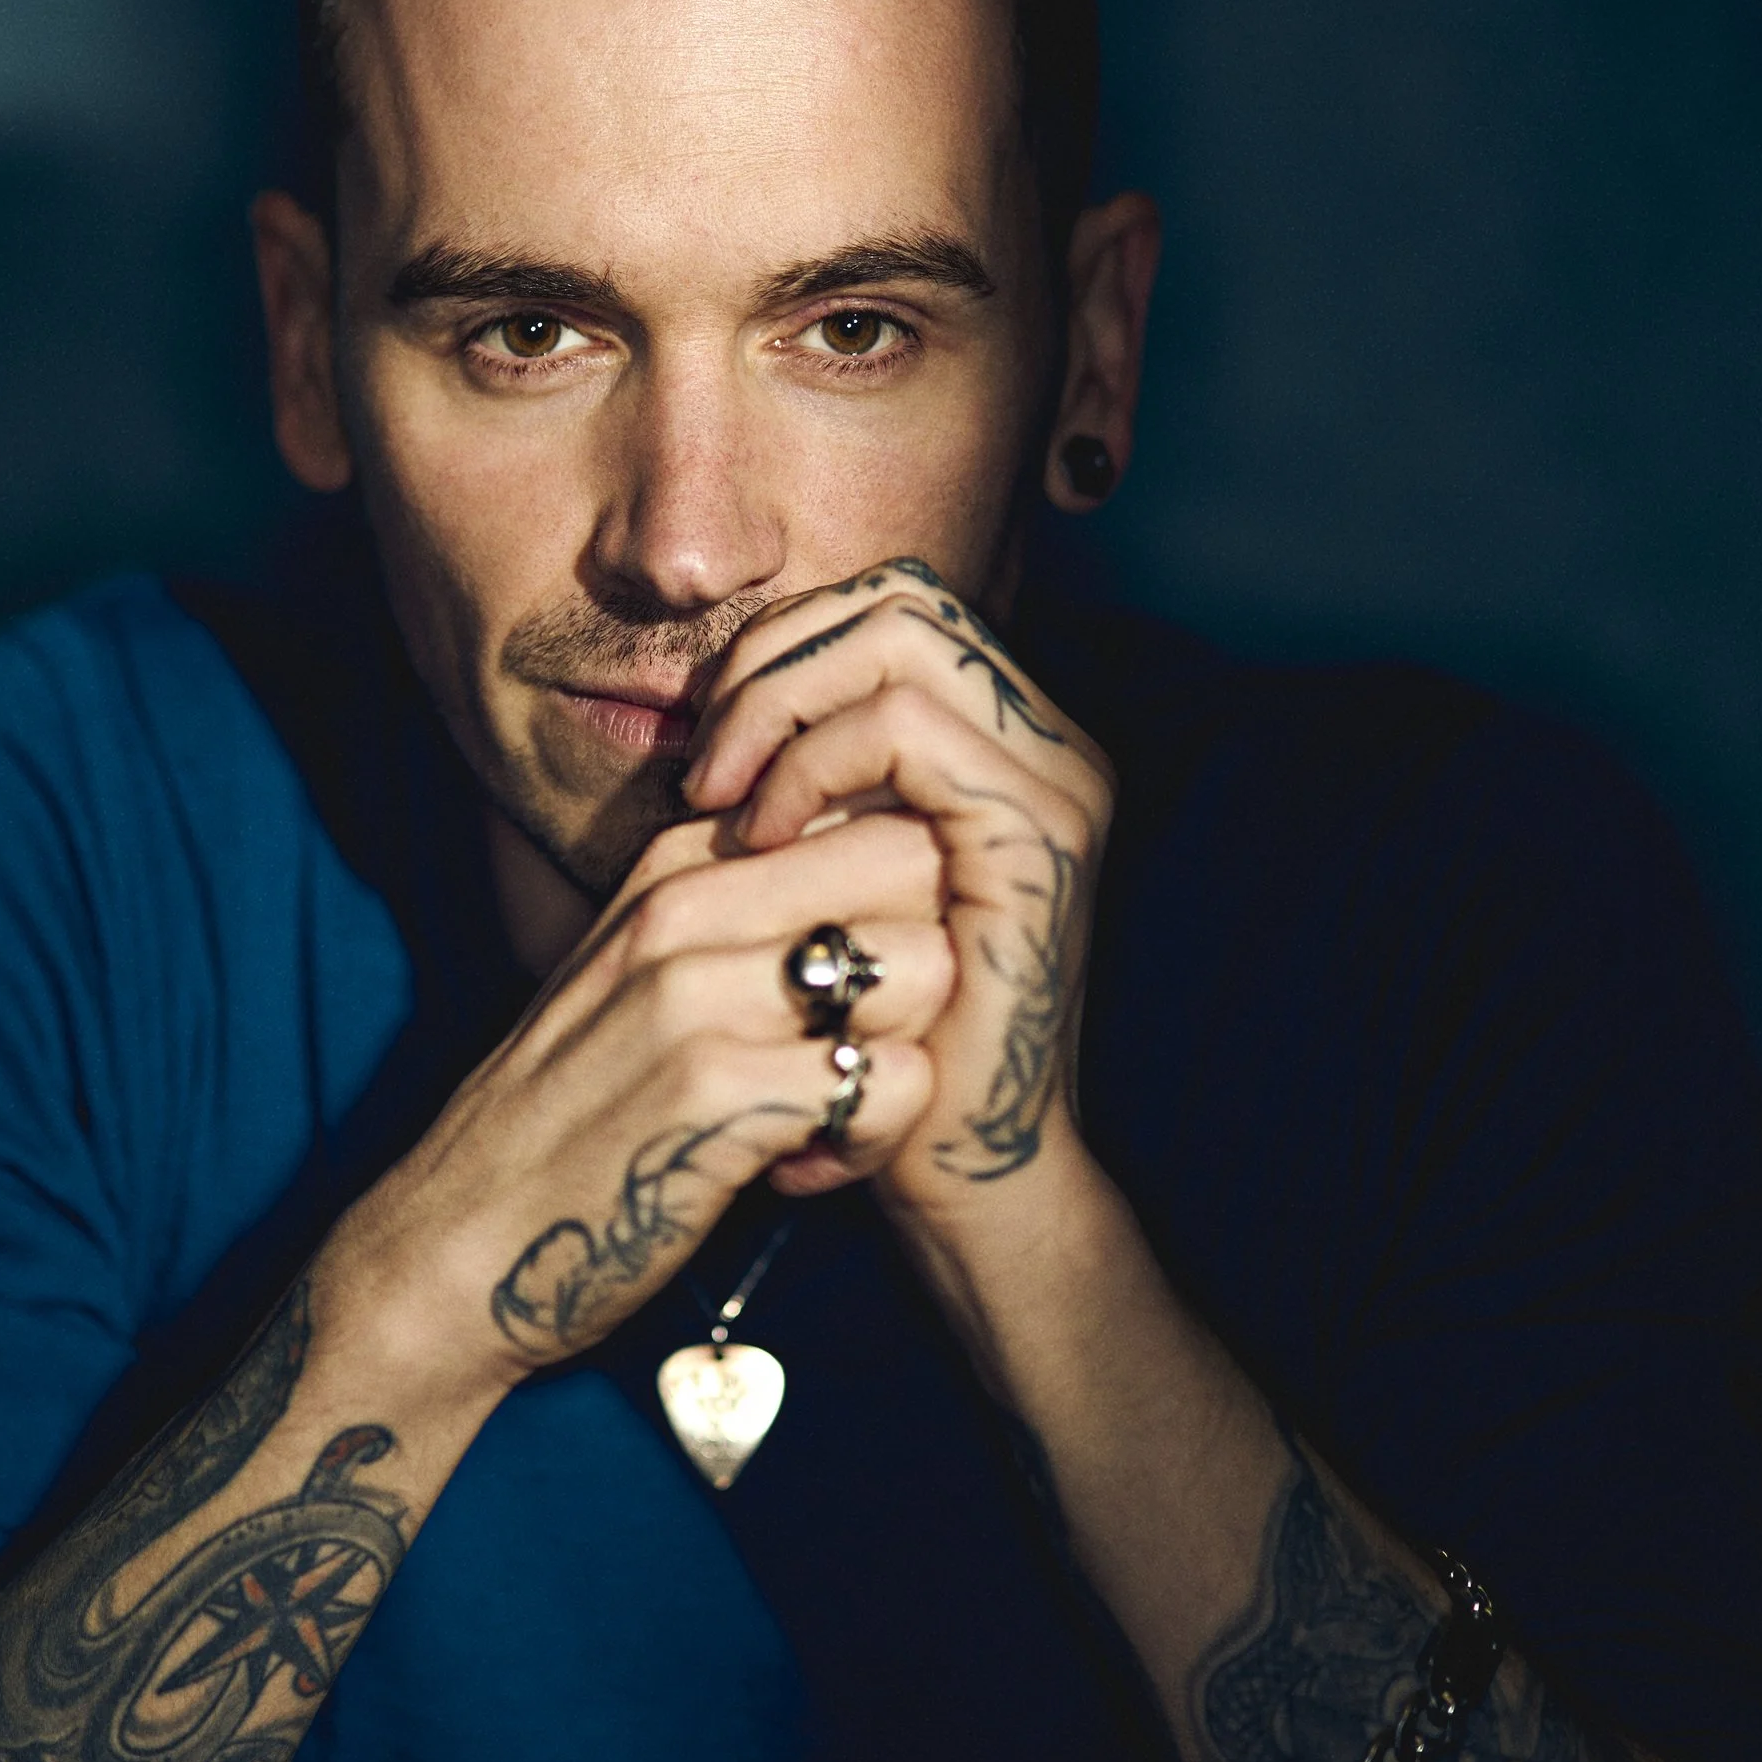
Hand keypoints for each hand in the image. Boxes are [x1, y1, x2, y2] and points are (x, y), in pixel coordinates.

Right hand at [324, 802, 955, 1412]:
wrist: (454, 1245)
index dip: (903, 901)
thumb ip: (739, 911)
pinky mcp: (718, 1091)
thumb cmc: (569, 1119)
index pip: (868, 804)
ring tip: (834, 1119)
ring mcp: (696, 992)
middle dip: (933, 960)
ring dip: (910, 1056)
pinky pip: (896, 1082)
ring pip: (927, 967)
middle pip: (918, 863)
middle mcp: (686, 904)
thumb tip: (891, 874)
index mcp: (675, 862)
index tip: (846, 988)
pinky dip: (876, 1141)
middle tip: (870, 1049)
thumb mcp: (638, 976)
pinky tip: (805, 1172)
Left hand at [680, 558, 1113, 1237]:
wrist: (951, 1165)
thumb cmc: (869, 1029)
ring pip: (903, 638)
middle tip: (704, 760)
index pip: (888, 607)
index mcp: (1006, 744)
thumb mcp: (826, 876)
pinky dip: (811, 762)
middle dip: (775, 656)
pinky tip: (761, 838)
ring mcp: (1057, 787)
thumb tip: (704, 703)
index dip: (782, 645)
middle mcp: (1051, 745)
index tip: (705, 743)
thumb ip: (802, 778)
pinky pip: (905, 730)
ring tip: (724, 802)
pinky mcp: (1037, 841)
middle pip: (901, 596)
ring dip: (782, 705)